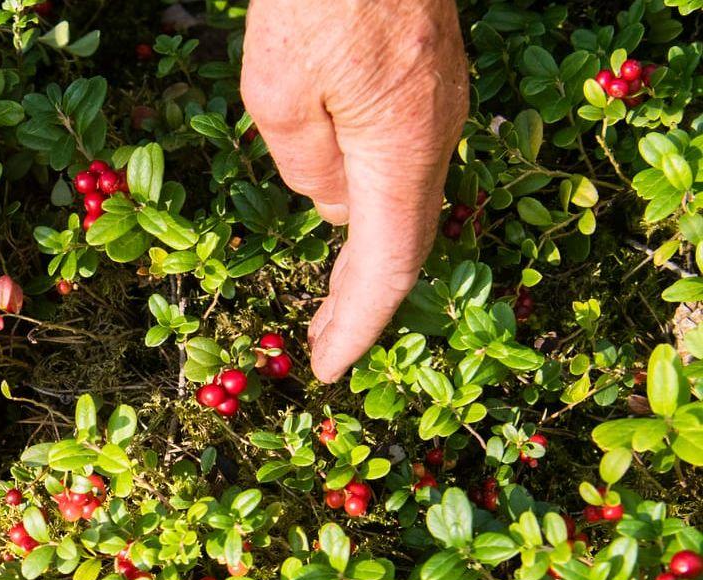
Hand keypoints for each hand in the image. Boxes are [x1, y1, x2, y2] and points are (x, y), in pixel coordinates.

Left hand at [241, 0, 467, 381]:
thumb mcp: (277, 91)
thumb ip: (306, 165)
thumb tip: (334, 210)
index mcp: (401, 148)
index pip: (386, 267)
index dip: (357, 325)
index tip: (325, 367)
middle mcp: (434, 132)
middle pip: (402, 242)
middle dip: (360, 304)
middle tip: (323, 348)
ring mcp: (436, 102)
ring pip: (404, 201)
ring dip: (366, 258)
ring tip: (330, 303)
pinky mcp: (424, 78)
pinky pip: (400, 162)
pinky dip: (372, 208)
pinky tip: (347, 217)